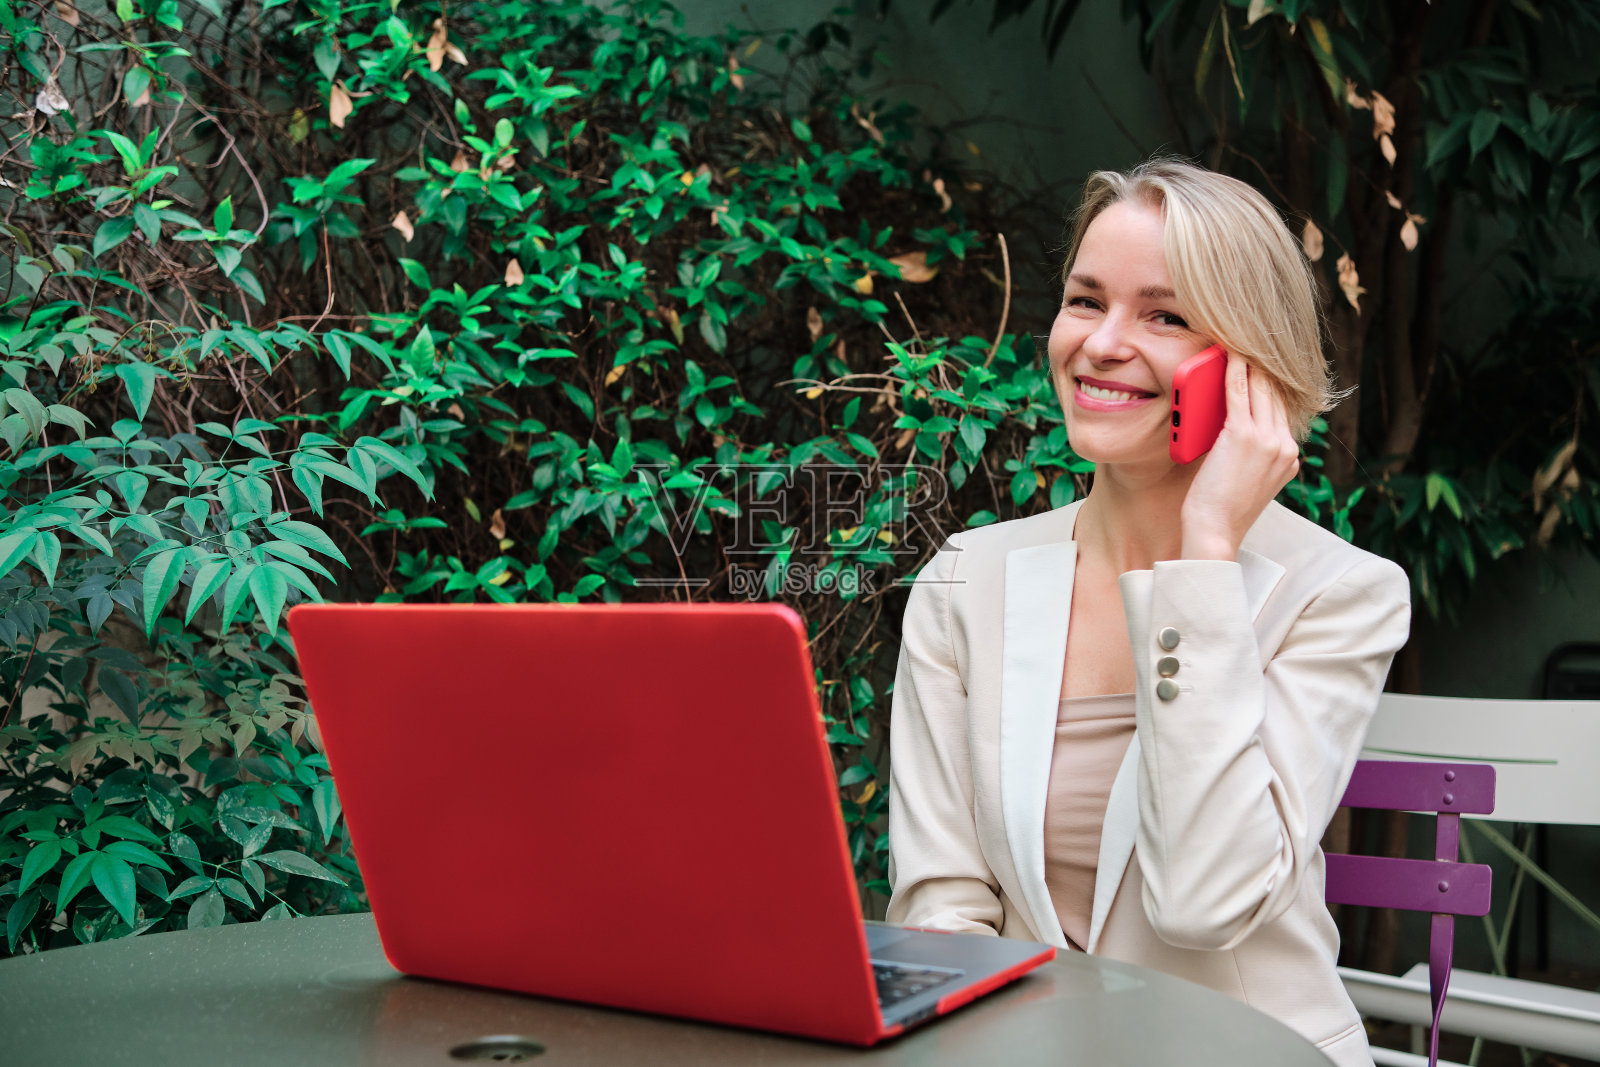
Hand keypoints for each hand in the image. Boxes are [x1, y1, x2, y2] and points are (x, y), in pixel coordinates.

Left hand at [1180, 356, 1298, 560]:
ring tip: (1237, 341)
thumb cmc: (1220, 510)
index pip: (1282, 409)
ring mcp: (1268, 440)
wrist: (1214, 533)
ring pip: (1261, 388)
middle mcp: (1285, 446)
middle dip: (1263, 366)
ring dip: (1250, 362)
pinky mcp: (1244, 436)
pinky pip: (1240, 392)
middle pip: (1276, 393)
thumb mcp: (1246, 479)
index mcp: (1289, 457)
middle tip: (1249, 342)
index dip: (1271, 383)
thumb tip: (1235, 425)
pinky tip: (1228, 354)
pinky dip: (1234, 369)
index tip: (1262, 363)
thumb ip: (1251, 453)